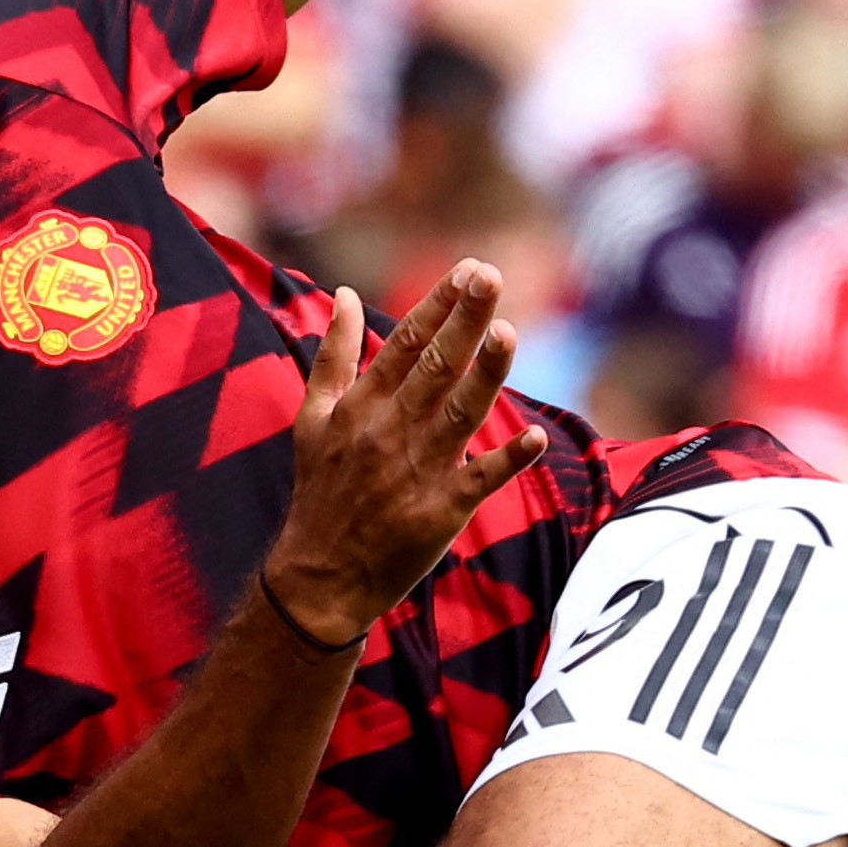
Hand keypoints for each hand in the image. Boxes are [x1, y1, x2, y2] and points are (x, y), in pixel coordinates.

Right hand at [262, 264, 545, 645]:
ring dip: (486, 374)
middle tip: (491, 275)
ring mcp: (416, 472)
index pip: (406, 343)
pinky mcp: (440, 513)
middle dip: (464, 319)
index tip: (467, 269)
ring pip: (460, 413)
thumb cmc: (320, 490)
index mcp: (361, 406)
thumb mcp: (313, 417)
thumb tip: (348, 294)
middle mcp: (389, 432)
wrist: (318, 577)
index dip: (438, 304)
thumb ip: (334, 355)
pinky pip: (479, 481)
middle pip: (435, 366)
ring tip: (509, 332)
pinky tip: (534, 436)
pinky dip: (507, 460)